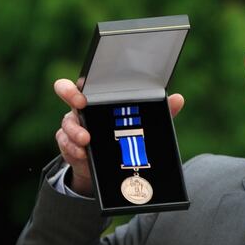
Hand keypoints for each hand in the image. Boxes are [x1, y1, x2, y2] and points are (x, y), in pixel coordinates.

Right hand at [53, 78, 184, 196]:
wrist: (108, 163)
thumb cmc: (124, 133)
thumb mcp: (142, 123)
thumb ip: (160, 111)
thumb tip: (178, 99)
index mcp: (98, 97)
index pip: (84, 81)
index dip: (80, 83)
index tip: (85, 93)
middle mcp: (82, 108)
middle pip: (65, 92)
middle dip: (69, 95)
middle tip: (81, 105)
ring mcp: (73, 126)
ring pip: (66, 123)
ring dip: (75, 132)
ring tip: (86, 140)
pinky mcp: (69, 145)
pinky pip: (66, 144)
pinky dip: (74, 149)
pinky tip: (83, 154)